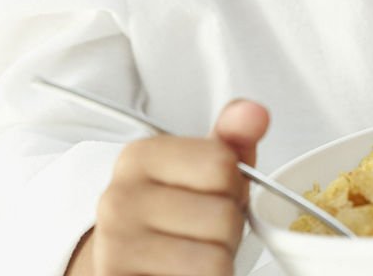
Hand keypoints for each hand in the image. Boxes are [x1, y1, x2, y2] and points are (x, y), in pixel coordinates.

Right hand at [69, 99, 269, 275]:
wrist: (124, 261)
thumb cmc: (173, 212)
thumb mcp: (202, 167)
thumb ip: (233, 137)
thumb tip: (256, 113)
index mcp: (139, 157)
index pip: (221, 165)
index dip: (233, 185)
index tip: (213, 193)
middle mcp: (119, 201)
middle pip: (223, 217)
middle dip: (229, 231)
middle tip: (205, 234)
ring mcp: (116, 250)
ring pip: (215, 263)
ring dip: (220, 264)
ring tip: (196, 257)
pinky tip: (183, 275)